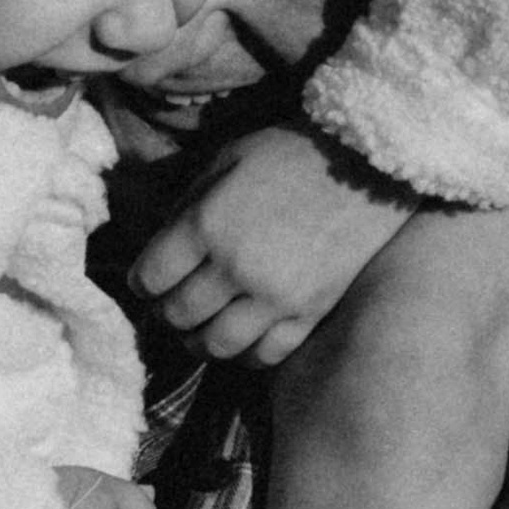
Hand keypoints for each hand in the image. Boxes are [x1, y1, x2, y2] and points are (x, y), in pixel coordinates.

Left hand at [129, 120, 413, 364]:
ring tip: (199, 330)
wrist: (367, 163)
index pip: (151, 277)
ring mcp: (275, 297)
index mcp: (207, 224)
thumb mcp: (225, 161)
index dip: (141, 281)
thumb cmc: (290, 153)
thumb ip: (187, 204)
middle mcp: (236, 268)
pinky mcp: (310, 313)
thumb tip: (160, 243)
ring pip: (216, 345)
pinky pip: (265, 354)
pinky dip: (245, 354)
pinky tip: (240, 340)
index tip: (147, 279)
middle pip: (178, 314)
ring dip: (199, 341)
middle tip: (169, 305)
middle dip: (165, 312)